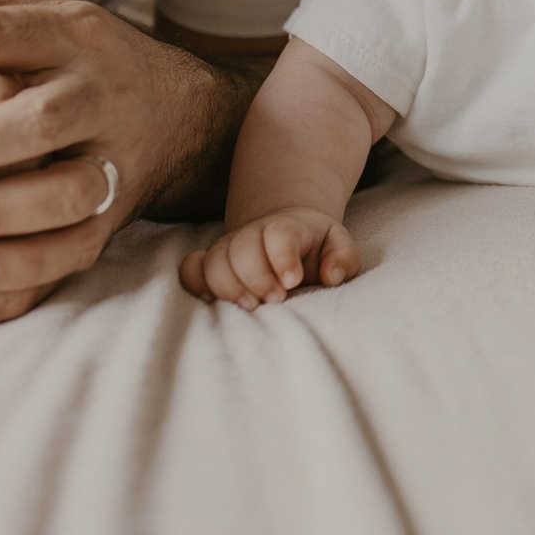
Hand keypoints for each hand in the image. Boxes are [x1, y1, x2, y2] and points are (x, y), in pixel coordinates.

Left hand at [0, 0, 225, 289]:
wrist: (177, 112)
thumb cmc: (69, 62)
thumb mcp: (25, 18)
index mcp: (65, 30)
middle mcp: (98, 88)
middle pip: (29, 113)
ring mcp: (116, 153)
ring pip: (62, 185)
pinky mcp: (118, 210)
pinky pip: (77, 245)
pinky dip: (24, 263)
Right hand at [180, 208, 361, 307]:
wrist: (287, 237)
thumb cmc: (316, 249)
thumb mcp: (339, 247)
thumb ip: (343, 258)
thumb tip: (332, 275)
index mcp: (288, 227)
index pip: (280, 233)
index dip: (282, 256)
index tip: (292, 281)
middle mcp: (253, 234)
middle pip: (242, 246)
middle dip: (257, 277)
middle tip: (277, 300)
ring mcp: (229, 247)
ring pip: (215, 259)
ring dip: (228, 286)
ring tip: (250, 307)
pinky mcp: (211, 263)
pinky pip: (190, 268)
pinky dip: (195, 282)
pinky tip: (213, 301)